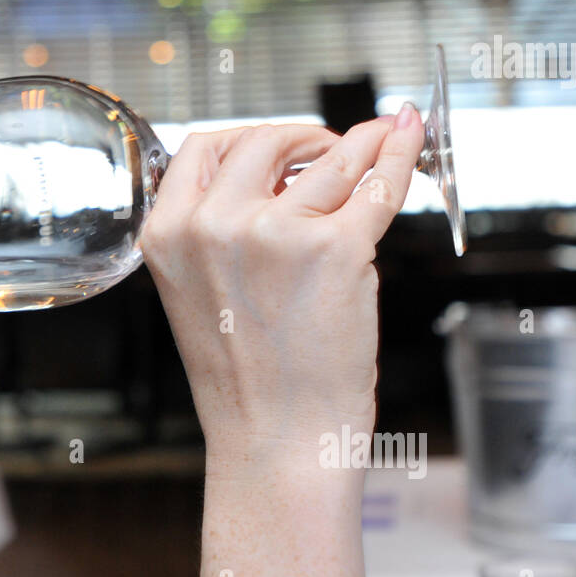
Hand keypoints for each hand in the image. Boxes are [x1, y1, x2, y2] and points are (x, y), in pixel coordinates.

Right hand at [138, 105, 424, 465]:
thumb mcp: (202, 291)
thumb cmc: (248, 380)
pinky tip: (407, 140)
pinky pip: (376, 183)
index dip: (247, 138)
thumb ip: (226, 229)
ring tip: (379, 143)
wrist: (277, 440)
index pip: (203, 148)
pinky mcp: (335, 248)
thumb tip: (290, 171)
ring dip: (361, 142)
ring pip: (329, 157)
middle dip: (302, 136)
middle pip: (263, 138)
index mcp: (168, 234)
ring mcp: (274, 232)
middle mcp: (213, 225)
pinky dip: (399, 154)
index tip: (278, 148)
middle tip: (331, 151)